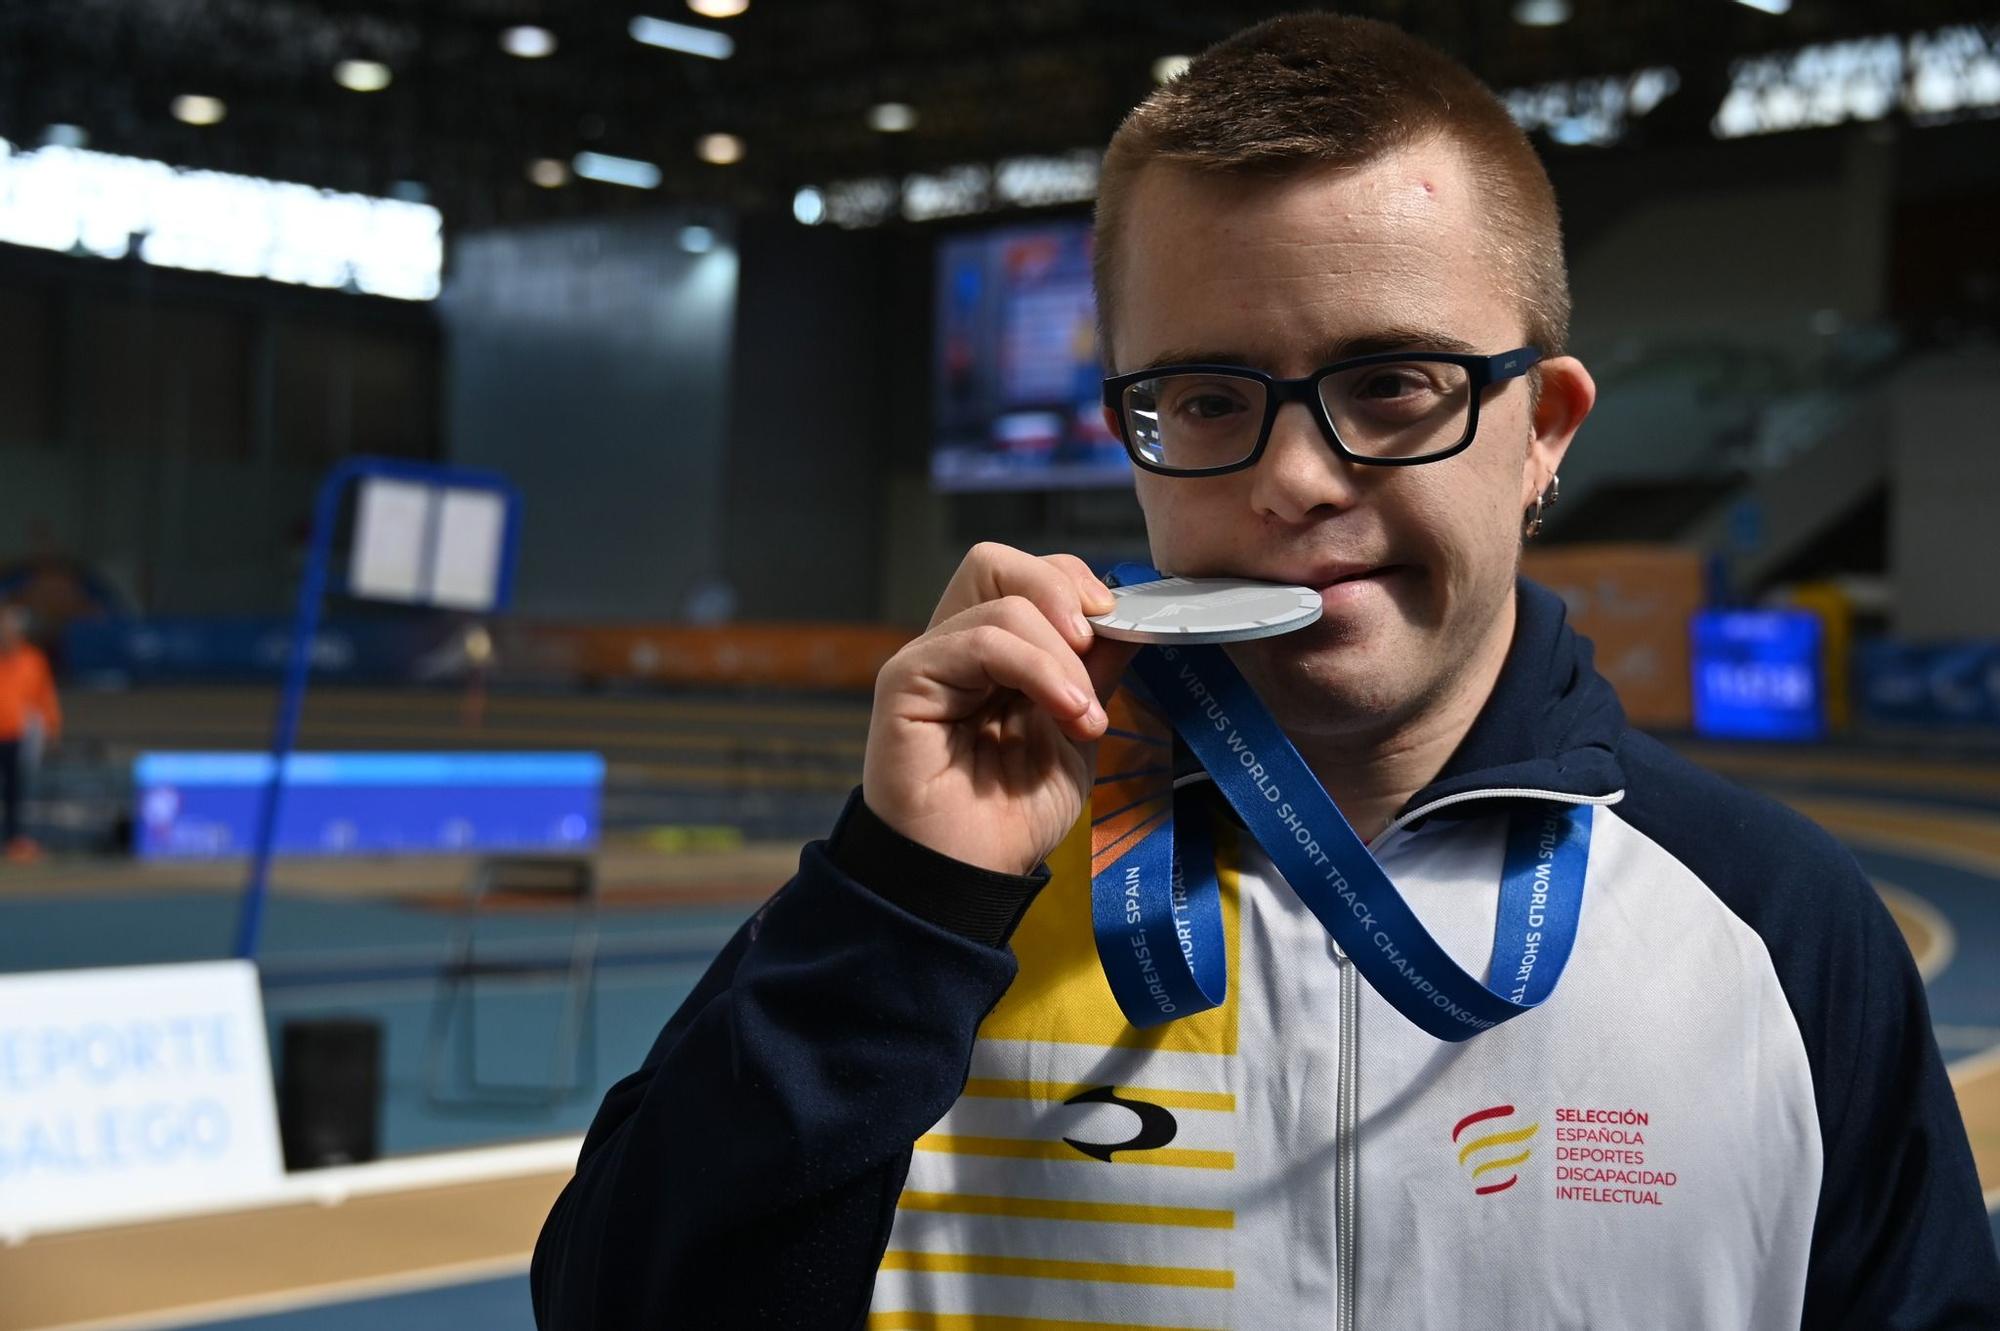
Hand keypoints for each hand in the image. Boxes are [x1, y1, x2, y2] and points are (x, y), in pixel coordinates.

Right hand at [862, 543, 1138, 875]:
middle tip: (1096, 647)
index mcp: (992, 654)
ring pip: (1000, 599)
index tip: (1119, 628)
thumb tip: (1125, 619)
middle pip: (997, 562)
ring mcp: (929, 660)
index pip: (1026, 576)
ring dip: (1061, 655)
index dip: (1073, 585)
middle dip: (1061, 592)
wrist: (971, 878)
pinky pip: (979, 640)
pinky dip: (1036, 667)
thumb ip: (1094, 674)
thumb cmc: (1013, 817)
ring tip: (1083, 715)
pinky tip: (1065, 712)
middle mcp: (955, 647)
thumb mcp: (1075, 733)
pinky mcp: (907, 680)